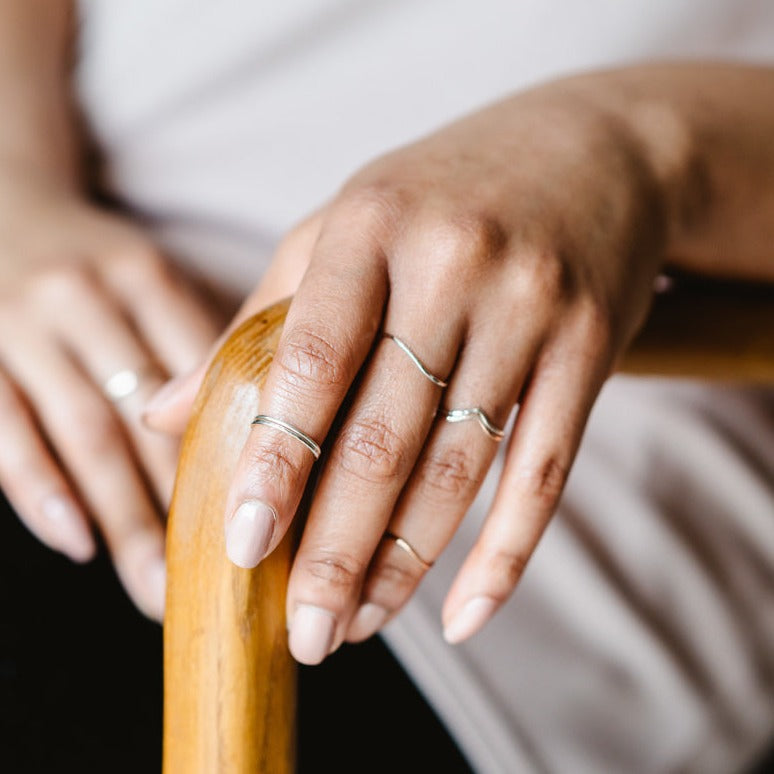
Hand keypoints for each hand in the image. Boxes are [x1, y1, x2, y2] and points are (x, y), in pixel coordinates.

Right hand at [0, 168, 222, 618]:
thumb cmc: (93, 262)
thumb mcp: (149, 275)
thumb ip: (199, 336)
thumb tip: (261, 426)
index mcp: (145, 276)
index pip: (207, 371)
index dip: (240, 445)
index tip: (271, 512)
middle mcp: (86, 297)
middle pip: (151, 416)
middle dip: (188, 503)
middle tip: (224, 580)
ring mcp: (22, 326)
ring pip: (87, 435)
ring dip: (125, 519)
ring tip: (158, 588)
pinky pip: (6, 432)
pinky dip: (41, 492)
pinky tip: (77, 543)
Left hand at [150, 79, 671, 657]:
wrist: (590, 151)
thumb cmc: (442, 195)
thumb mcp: (344, 229)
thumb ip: (260, 319)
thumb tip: (166, 411)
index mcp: (370, 224)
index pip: (311, 359)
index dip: (275, 460)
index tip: (243, 549)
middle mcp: (454, 263)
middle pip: (386, 434)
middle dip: (338, 548)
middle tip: (306, 633)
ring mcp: (530, 307)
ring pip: (459, 464)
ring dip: (406, 562)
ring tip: (362, 623)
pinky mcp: (591, 347)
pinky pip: (546, 470)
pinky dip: (505, 555)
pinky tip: (465, 616)